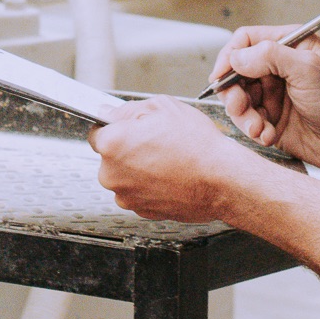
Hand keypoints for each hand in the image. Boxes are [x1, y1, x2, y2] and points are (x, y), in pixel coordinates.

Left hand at [88, 96, 252, 223]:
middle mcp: (111, 173)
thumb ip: (128, 109)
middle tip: (156, 142)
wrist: (222, 180)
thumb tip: (111, 112)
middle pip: (110, 156)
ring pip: (124, 176)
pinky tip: (169, 176)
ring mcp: (125, 195)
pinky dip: (149, 186)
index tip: (129, 128)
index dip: (116, 127)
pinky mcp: (140, 211)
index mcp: (112, 144)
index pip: (97, 131)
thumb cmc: (197, 146)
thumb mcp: (162, 107)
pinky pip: (137, 193)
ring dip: (138, 169)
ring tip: (166, 161)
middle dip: (127, 149)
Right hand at [211, 26, 319, 170]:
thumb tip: (236, 57)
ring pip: (237, 98)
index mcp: (289, 45)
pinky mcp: (269, 118)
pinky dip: (253, 130)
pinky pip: (246, 120)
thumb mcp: (308, 70)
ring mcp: (272, 94)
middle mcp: (277, 68)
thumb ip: (270, 56)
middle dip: (233, 91)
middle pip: (236, 71)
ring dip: (243, 115)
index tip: (221, 74)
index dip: (230, 56)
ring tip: (257, 128)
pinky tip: (268, 135)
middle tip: (238, 106)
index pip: (246, 41)